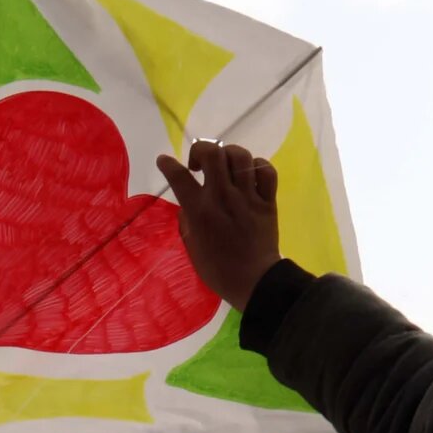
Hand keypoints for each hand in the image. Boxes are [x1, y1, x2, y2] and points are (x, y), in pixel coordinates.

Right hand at [155, 140, 280, 309]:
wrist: (254, 281)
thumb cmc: (218, 270)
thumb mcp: (192, 247)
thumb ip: (188, 221)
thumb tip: (189, 204)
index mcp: (200, 211)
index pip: (179, 177)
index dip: (167, 164)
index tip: (164, 161)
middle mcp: (223, 197)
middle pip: (213, 153)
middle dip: (201, 150)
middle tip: (199, 164)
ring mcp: (248, 197)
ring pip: (240, 156)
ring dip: (228, 155)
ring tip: (225, 167)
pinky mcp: (268, 201)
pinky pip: (266, 171)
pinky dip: (257, 167)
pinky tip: (249, 175)